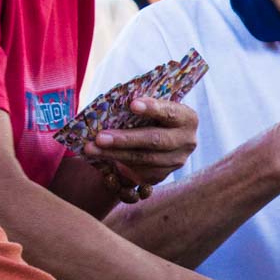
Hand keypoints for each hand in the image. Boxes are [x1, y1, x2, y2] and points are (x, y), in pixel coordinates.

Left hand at [81, 97, 198, 201]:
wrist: (163, 136)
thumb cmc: (153, 114)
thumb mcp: (154, 106)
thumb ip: (142, 106)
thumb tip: (117, 104)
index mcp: (187, 119)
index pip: (170, 113)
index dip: (152, 109)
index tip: (132, 104)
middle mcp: (186, 142)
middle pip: (155, 141)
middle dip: (125, 140)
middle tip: (100, 138)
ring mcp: (176, 162)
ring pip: (144, 160)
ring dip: (115, 155)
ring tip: (91, 149)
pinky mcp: (162, 175)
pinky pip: (140, 173)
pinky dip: (118, 166)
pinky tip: (100, 160)